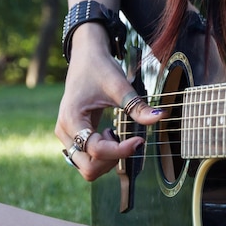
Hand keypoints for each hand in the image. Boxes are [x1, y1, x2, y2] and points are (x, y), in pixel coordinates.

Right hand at [55, 24, 165, 180]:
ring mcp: (67, 137)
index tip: (141, 140)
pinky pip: (87, 160)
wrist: (86, 58)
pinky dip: (104, 155)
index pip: (97, 150)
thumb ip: (138, 106)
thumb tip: (161, 117)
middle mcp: (64, 132)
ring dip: (108, 159)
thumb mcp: (120, 86)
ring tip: (116, 133)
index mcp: (72, 119)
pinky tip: (111, 134)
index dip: (122, 150)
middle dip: (113, 159)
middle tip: (127, 138)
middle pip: (89, 167)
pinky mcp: (73, 138)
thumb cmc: (100, 69)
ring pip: (87, 168)